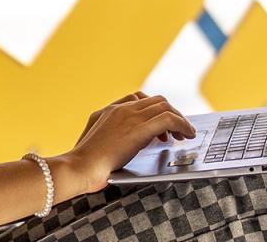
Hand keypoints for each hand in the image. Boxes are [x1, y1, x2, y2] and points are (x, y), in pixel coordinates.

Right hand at [64, 92, 196, 191]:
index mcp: (109, 110)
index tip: (160, 126)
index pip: (138, 98)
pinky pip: (169, 119)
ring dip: (179, 119)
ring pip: (165, 107)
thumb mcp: (93, 142)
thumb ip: (108, 136)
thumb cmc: (83, 164)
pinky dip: (182, 125)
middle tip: (177, 131)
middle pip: (156, 101)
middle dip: (170, 114)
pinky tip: (187, 135)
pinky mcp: (139, 129)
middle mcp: (121, 109)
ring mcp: (130, 117)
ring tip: (185, 134)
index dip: (153, 110)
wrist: (79, 168)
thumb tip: (120, 144)